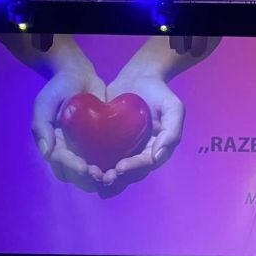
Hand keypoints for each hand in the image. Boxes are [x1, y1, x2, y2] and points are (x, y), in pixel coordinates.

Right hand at [32, 67, 107, 189]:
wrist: (80, 75)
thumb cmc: (59, 88)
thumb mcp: (45, 103)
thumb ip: (42, 125)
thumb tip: (47, 152)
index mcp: (54, 145)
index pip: (61, 163)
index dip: (72, 168)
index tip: (84, 168)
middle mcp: (70, 151)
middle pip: (77, 175)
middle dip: (89, 179)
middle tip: (101, 175)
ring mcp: (87, 150)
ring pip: (93, 174)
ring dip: (102, 179)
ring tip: (113, 176)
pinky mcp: (104, 144)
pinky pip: (108, 162)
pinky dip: (115, 168)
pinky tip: (124, 169)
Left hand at [96, 35, 219, 196]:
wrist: (138, 76)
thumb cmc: (158, 92)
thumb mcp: (173, 108)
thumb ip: (172, 131)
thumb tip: (157, 158)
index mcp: (156, 149)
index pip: (146, 164)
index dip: (133, 168)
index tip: (120, 167)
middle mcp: (140, 152)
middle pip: (129, 172)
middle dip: (116, 178)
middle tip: (102, 177)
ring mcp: (123, 148)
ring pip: (113, 168)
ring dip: (103, 175)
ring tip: (91, 174)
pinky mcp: (107, 141)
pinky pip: (101, 155)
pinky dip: (92, 162)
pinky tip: (82, 163)